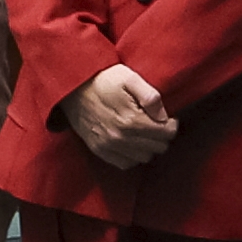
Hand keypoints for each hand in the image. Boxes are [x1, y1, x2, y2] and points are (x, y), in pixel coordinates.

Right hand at [59, 63, 179, 169]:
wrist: (70, 86)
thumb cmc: (102, 79)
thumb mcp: (129, 78)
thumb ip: (150, 96)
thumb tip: (164, 116)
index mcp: (131, 120)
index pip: (166, 134)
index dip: (172, 125)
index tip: (168, 118)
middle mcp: (121, 137)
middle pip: (158, 147)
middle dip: (162, 135)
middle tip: (156, 123)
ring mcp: (109, 145)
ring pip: (144, 157)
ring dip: (148, 146)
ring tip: (143, 131)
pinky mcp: (99, 150)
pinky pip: (126, 164)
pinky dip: (133, 156)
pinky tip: (131, 142)